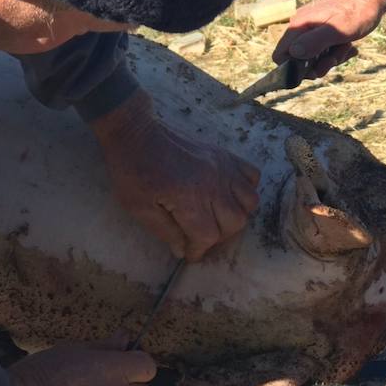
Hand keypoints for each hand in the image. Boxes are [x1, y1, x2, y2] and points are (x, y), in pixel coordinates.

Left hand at [91, 91, 260, 261]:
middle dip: (219, 237)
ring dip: (236, 215)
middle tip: (201, 235)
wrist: (136, 132)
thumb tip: (182, 250)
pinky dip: (246, 189)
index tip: (189, 252)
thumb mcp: (139, 208)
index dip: (198, 250)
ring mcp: (222, 166)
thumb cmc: (133, 171)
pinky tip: (229, 194)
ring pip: (250, 202)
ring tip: (218, 217)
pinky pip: (252, 175)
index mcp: (189, 198)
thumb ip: (164, 231)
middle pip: (235, 222)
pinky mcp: (224, 155)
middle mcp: (212, 183)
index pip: (207, 236)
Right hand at [273, 0, 385, 77]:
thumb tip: (293, 53)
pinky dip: (336, 52)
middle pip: (298, 60)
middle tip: (335, 58)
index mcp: (299, 26)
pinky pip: (324, 50)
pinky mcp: (323, 30)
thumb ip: (314, 42)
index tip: (314, 70)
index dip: (293, 69)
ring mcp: (312, 28)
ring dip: (330, 58)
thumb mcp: (337, 30)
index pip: (280, 55)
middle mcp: (302, 27)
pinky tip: (349, 46)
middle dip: (317, 65)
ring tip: (346, 46)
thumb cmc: (357, 11)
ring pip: (314, 57)